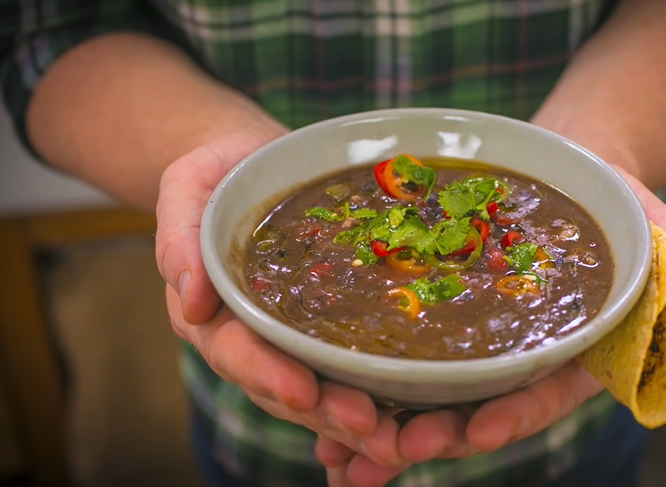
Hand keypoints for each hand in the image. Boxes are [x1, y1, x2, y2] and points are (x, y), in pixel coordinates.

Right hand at [154, 131, 403, 463]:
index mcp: (209, 312)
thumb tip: (192, 299)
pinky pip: (345, 367)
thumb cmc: (219, 172)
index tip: (302, 391)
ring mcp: (288, 338)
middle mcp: (248, 336)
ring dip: (352, 416)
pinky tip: (406, 410)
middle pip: (283, 386)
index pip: (235, 352)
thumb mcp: (187, 186)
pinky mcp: (325, 329)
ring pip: (318, 389)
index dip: (267, 374)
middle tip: (369, 426)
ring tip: (395, 436)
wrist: (255, 163)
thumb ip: (179, 237)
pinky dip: (372, 393)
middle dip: (324, 411)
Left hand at [317, 165, 665, 486]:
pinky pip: (400, 356)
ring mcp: (478, 342)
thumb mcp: (655, 222)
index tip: (477, 433)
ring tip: (339, 450)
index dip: (517, 416)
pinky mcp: (439, 320)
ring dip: (387, 428)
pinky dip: (365, 384)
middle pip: (481, 409)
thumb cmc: (613, 193)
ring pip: (432, 396)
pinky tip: (322, 400)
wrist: (562, 167)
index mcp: (579, 351)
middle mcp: (524, 357)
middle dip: (437, 435)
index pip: (551, 394)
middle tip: (389, 448)